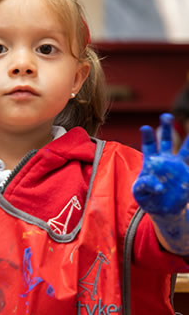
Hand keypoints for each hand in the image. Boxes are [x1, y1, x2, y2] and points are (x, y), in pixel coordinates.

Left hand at [132, 113, 188, 254]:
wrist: (163, 209)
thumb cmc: (148, 199)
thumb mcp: (140, 193)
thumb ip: (144, 186)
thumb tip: (157, 185)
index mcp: (151, 162)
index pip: (148, 146)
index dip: (147, 136)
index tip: (145, 127)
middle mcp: (165, 160)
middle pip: (165, 141)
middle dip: (166, 128)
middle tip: (166, 116)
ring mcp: (178, 167)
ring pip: (184, 150)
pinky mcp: (187, 175)